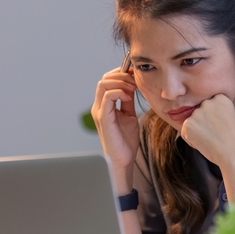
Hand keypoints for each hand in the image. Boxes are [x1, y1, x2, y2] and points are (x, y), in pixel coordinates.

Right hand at [92, 67, 139, 188]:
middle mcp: (99, 107)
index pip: (107, 80)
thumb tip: (133, 85)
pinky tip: (129, 96)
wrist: (123, 160)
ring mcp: (99, 112)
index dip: (120, 74)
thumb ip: (128, 101)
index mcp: (104, 105)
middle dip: (121, 75)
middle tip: (135, 79)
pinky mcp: (103, 118)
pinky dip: (119, 92)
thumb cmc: (125, 141)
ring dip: (120, 82)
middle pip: (104, 79)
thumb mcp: (129, 115)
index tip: (135, 74)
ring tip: (133, 88)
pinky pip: (107, 96)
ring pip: (103, 84)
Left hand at [180, 94, 234, 166]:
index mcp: (221, 99)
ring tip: (209, 140)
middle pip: (200, 112)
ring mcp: (197, 113)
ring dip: (196, 130)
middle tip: (212, 134)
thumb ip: (223, 115)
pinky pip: (185, 131)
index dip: (213, 117)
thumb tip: (217, 119)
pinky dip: (190, 139)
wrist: (234, 153)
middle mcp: (208, 102)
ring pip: (192, 121)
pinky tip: (203, 143)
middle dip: (203, 122)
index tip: (219, 126)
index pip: (210, 105)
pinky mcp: (188, 124)